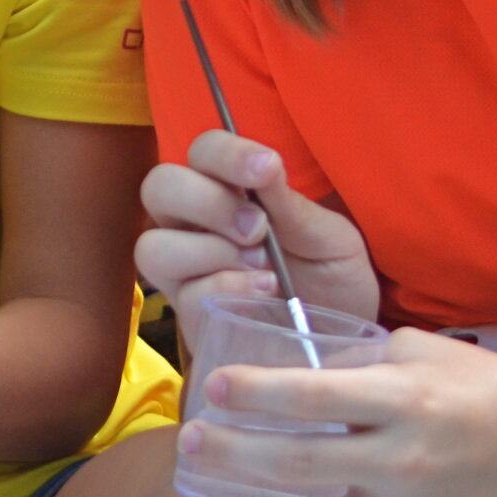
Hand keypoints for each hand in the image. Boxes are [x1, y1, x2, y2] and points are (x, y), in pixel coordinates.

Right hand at [137, 130, 379, 324]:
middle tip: (257, 227)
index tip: (267, 169)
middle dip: (208, 202)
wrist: (342, 344)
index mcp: (228, 191)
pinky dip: (225, 288)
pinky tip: (263, 294)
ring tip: (263, 266)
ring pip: (154, 246)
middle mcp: (194, 225)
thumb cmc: (333, 280)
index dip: (225, 153)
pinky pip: (184, 295)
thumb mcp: (330, 240)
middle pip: (159, 187)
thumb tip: (266, 167)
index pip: (202, 151)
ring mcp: (186, 272)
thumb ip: (294, 208)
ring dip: (209, 250)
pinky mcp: (191, 316)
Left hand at [176, 328, 496, 496]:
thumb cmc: (485, 388)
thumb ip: (359, 364)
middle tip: (187, 441)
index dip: (257, 393)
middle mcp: (403, 461)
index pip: (315, 398)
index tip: (214, 385)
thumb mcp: (422, 353)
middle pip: (297, 464)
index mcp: (406, 399)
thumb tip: (293, 369)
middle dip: (232, 455)